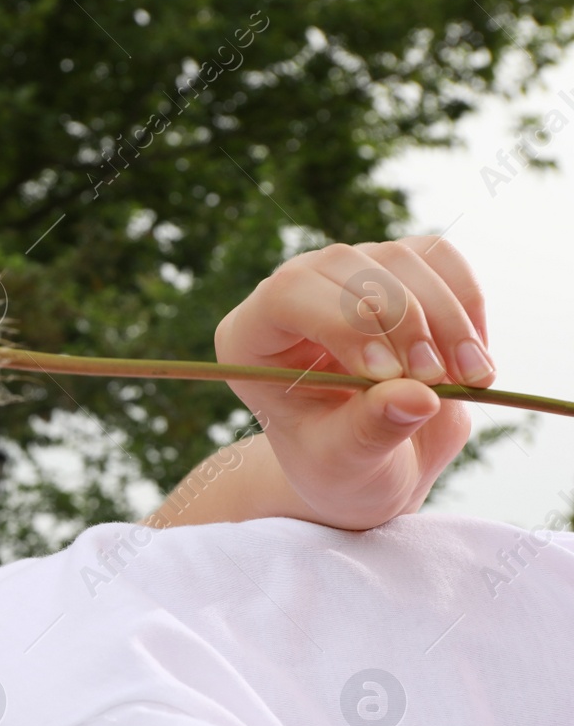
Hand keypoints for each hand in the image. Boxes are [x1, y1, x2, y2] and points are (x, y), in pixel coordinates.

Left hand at [213, 236, 494, 530]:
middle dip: (403, 322)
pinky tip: (472, 357)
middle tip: (435, 382)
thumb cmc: (340, 467)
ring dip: (445, 317)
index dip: (344, 323)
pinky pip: (439, 258)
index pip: (287, 294)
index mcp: (252, 339)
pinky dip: (467, 304)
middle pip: (346, 266)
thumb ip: (370, 431)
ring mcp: (346, 275)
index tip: (390, 374)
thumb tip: (416, 396)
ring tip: (470, 378)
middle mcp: (293, 294)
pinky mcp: (398, 272)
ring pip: (399, 258)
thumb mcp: (345, 463)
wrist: (372, 464)